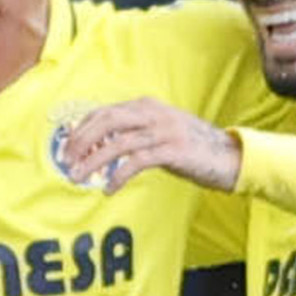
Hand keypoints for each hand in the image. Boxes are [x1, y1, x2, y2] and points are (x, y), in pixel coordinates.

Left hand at [57, 96, 240, 193]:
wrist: (229, 156)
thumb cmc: (191, 148)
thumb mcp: (159, 132)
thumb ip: (133, 134)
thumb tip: (100, 147)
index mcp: (147, 106)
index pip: (104, 112)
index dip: (81, 130)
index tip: (66, 149)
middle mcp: (153, 113)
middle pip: (106, 122)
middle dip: (81, 142)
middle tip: (66, 162)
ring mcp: (164, 130)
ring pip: (117, 143)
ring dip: (93, 161)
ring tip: (77, 178)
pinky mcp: (173, 150)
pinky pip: (137, 162)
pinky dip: (118, 176)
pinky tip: (109, 189)